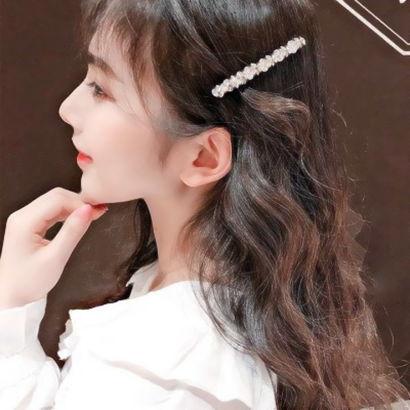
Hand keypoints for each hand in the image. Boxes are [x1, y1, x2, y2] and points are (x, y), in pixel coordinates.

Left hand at [0, 187, 107, 308]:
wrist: (12, 297)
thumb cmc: (29, 282)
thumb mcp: (56, 257)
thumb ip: (73, 231)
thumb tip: (89, 210)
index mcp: (24, 222)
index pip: (57, 200)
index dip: (80, 203)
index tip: (99, 212)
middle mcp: (21, 216)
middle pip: (55, 196)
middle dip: (78, 202)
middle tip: (98, 213)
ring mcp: (24, 219)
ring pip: (54, 201)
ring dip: (74, 207)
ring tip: (92, 217)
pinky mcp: (29, 224)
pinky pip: (51, 211)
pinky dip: (67, 213)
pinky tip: (78, 220)